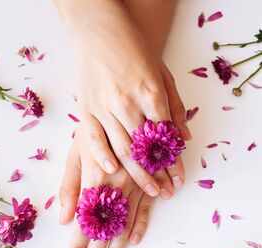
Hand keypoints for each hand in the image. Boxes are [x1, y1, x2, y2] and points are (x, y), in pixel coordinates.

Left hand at [59, 127, 152, 247]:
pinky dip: (141, 224)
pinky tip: (136, 241)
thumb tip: (65, 218)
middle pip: (103, 230)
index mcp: (93, 181)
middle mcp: (114, 189)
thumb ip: (70, 186)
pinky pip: (146, 208)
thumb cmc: (96, 126)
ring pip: (123, 225)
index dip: (78, 245)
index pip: (83, 222)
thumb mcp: (77, 151)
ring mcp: (134, 187)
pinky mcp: (149, 181)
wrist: (127, 103)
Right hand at [73, 3, 190, 198]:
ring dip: (136, 173)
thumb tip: (184, 137)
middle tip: (164, 192)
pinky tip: (112, 170)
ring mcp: (104, 108)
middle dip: (157, 174)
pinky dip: (103, 156)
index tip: (179, 179)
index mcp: (150, 93)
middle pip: (144, 148)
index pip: (166, 136)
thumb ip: (174, 106)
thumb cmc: (135, 52)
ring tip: (148, 190)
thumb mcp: (163, 74)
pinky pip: (93, 139)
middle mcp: (127, 103)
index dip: (173, 160)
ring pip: (122, 148)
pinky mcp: (86, 110)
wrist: (100, 31)